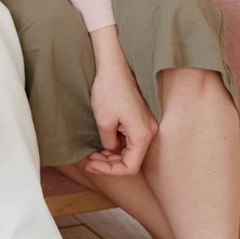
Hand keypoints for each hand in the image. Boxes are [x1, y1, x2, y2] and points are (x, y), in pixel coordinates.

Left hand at [85, 39, 157, 175]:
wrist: (114, 67)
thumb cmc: (109, 91)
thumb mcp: (103, 121)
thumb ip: (108, 142)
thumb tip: (111, 151)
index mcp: (142, 135)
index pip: (130, 166)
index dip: (110, 170)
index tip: (91, 165)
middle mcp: (149, 133)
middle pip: (131, 160)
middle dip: (110, 164)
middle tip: (90, 161)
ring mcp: (146, 126)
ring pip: (131, 151)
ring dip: (112, 156)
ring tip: (94, 155)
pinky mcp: (140, 120)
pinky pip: (130, 141)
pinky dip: (117, 146)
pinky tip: (103, 145)